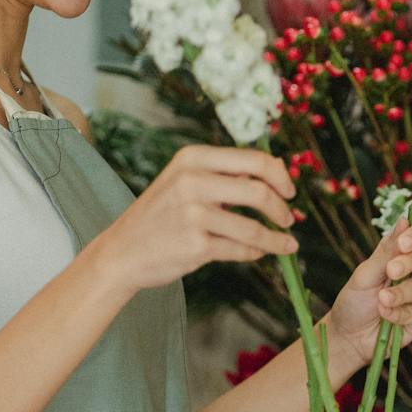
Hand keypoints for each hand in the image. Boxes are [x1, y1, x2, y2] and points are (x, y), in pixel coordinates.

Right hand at [95, 145, 297, 292]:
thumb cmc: (160, 215)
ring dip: (276, 239)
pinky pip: (241, 249)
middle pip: (259, 191)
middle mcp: (193, 181)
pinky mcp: (196, 245)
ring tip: (287, 245)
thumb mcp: (184, 180)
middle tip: (288, 219)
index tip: (290, 190)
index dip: (280, 176)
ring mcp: (193, 214)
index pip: (254, 160)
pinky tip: (260, 253)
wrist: (122, 251)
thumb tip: (277, 173)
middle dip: (282, 208)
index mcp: (194, 158)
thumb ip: (224, 174)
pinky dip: (256, 252)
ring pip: (254, 227)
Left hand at [325, 216, 411, 379]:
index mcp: (402, 252)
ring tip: (381, 299)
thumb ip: (386, 251)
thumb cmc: (355, 300)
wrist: (349, 335)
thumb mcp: (365, 274)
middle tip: (390, 271)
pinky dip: (400, 313)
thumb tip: (405, 220)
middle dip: (408, 263)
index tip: (404, 242)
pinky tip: (385, 315)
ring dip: (402, 292)